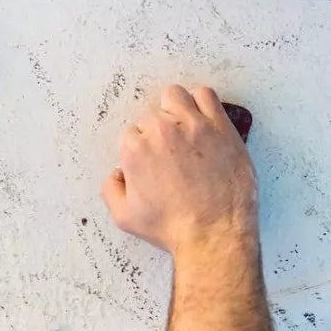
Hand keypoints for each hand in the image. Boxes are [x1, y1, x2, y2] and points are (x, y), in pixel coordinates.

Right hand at [102, 85, 258, 253]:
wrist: (214, 235)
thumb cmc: (173, 228)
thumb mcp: (125, 217)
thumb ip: (110, 189)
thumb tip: (117, 173)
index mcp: (136, 150)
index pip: (130, 135)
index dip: (140, 150)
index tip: (152, 163)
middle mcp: (162, 131)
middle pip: (151, 117)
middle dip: (156, 134)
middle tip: (169, 154)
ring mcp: (193, 125)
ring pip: (174, 96)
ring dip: (173, 109)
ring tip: (181, 128)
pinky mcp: (220, 126)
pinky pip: (205, 95)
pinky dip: (200, 102)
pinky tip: (200, 119)